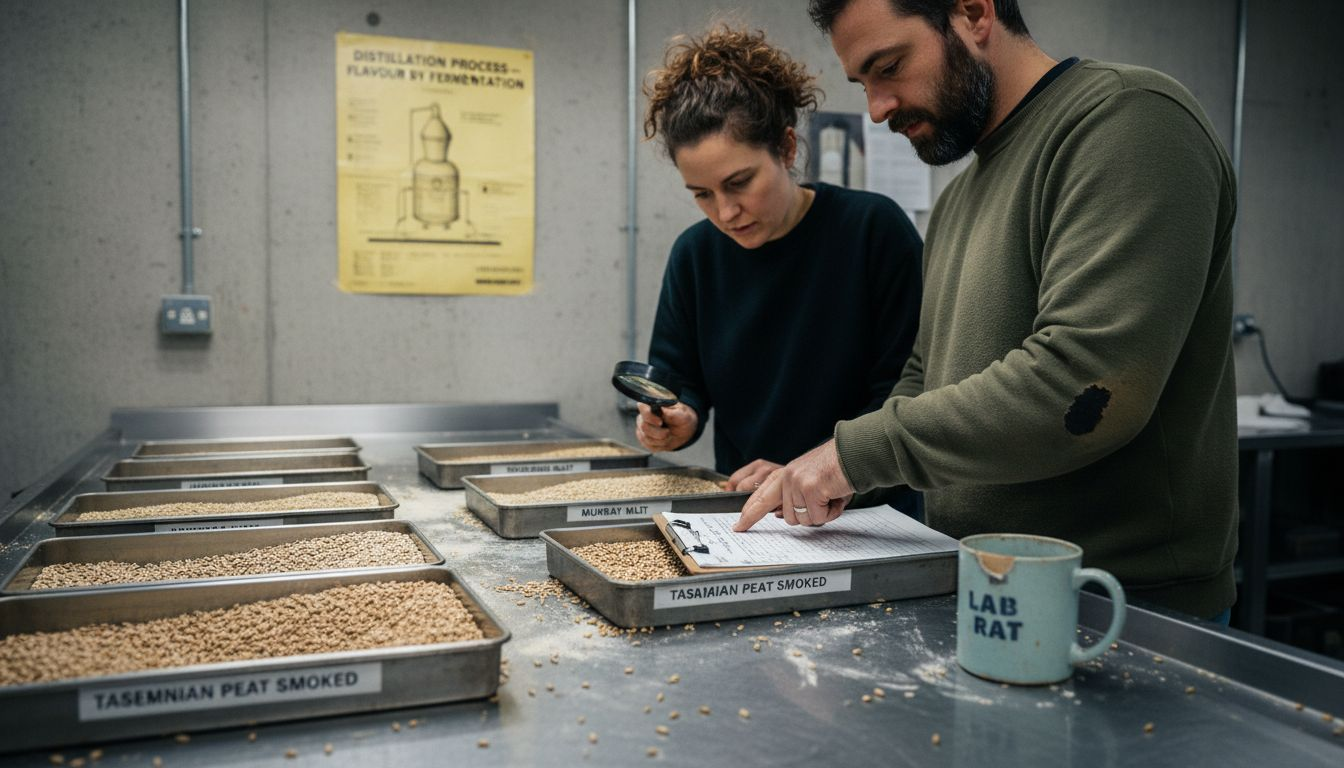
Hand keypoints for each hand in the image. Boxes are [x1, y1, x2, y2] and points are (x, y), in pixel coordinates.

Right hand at [634, 402, 697, 452]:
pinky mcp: (644, 440)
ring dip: (661, 440)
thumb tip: (663, 410)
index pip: (643, 408)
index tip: (661, 422)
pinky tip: (665, 440)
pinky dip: (660, 446)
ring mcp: (642, 429)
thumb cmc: (682, 418)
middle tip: (669, 432)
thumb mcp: (683, 415)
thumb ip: (673, 413)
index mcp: (652, 406)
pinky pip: (649, 446)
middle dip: (659, 432)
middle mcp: (644, 417)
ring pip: (646, 438)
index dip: (650, 417)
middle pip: (644, 426)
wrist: (683, 430)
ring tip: (669, 435)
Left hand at [733, 439, 853, 531]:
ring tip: (832, 495)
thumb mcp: (810, 479)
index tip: (739, 526)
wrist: (856, 454)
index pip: (760, 496)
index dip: (749, 513)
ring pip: (803, 520)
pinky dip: (831, 511)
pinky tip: (837, 495)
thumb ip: (794, 496)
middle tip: (825, 502)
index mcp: (785, 474)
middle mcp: (788, 477)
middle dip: (808, 515)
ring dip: (821, 513)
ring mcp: (797, 483)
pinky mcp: (810, 490)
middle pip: (788, 517)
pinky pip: (818, 517)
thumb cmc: (838, 468)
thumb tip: (781, 515)